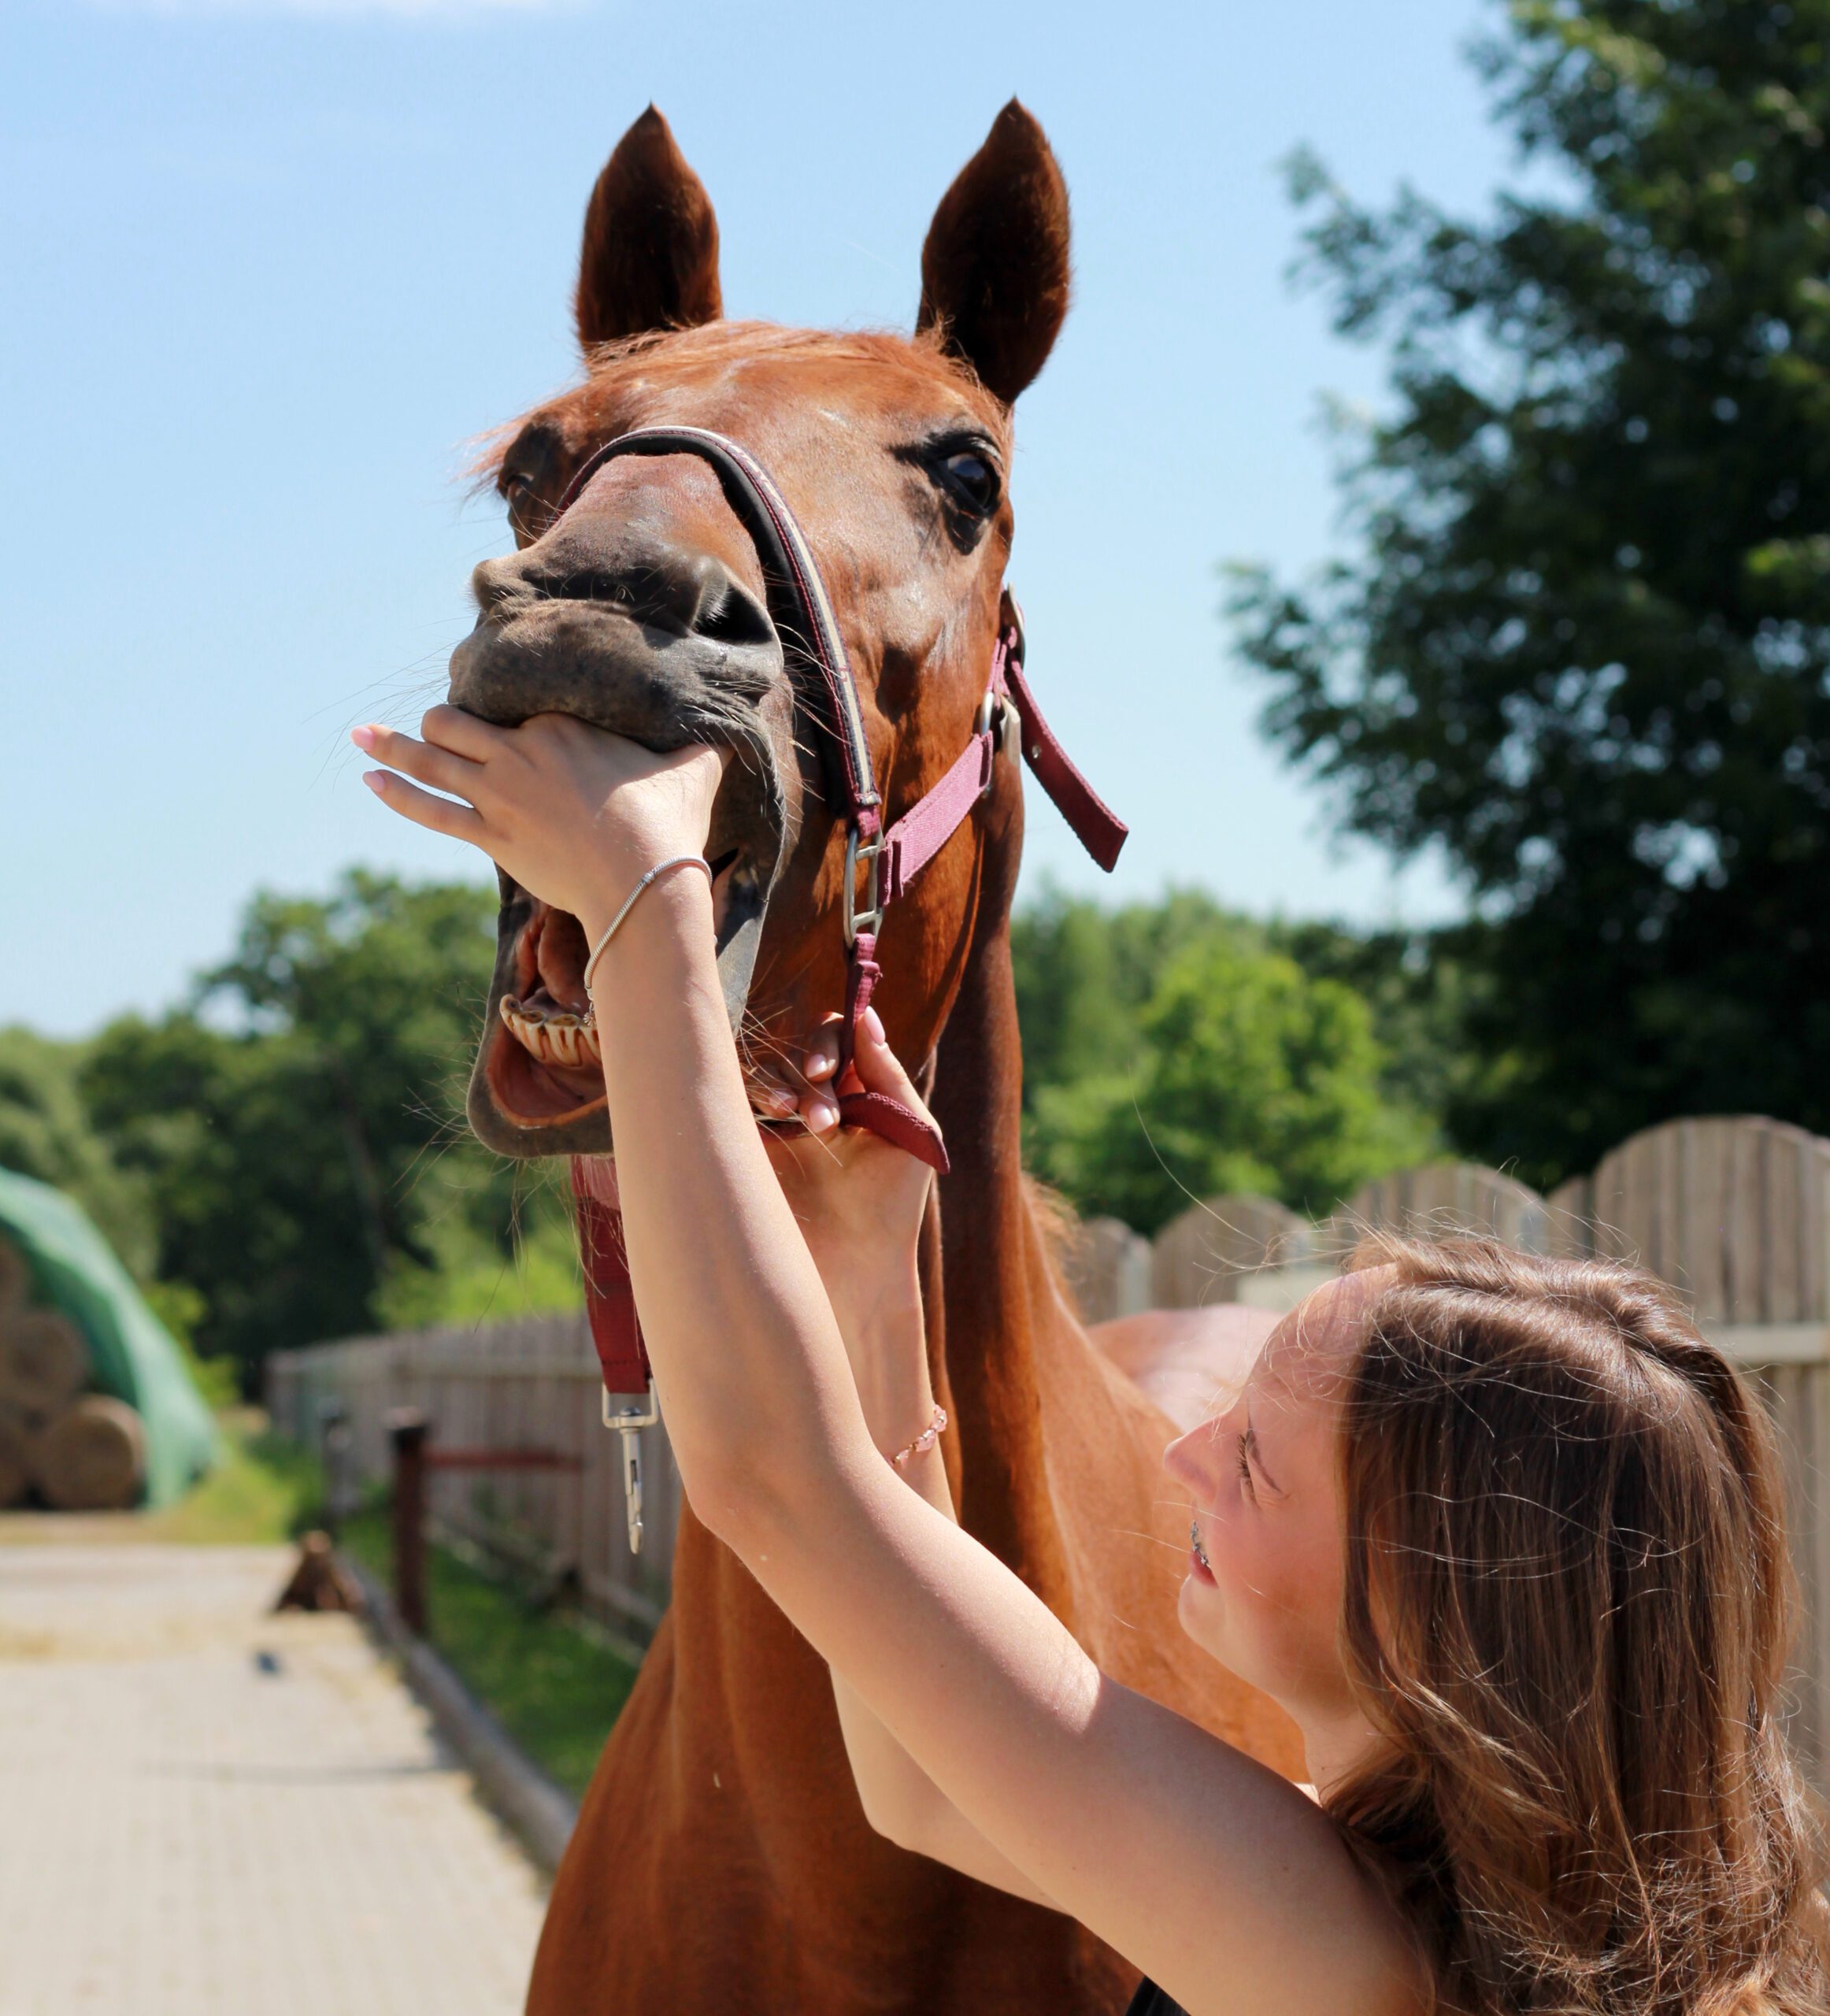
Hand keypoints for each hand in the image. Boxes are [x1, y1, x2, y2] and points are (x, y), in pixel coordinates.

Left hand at [352, 708, 725, 938]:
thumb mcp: (693, 768)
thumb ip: (700, 745)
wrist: (643, 879)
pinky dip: (396, 793)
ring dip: (391, 746)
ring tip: (361, 736)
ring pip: (431, 759)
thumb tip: (731, 728)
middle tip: (434, 727)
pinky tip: (369, 779)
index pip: (511, 700)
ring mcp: (499, 793)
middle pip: (457, 722)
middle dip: (441, 723)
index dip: (498, 703)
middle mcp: (520, 750)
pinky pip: (429, 808)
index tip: (494, 706)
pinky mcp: (490, 835)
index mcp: (562, 724)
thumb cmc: (670, 822)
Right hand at [769, 1009, 937, 1342]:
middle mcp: (817, 1099)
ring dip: (785, 1087)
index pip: (835, 1035)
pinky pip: (737, 1102)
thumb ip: (888, 1072)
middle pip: (798, 1048)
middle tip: (826, 1118)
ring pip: (768, 1072)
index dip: (829, 1041)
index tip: (827, 1070)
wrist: (856, 1269)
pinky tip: (774, 1117)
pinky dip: (756, 1096)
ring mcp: (781, 1124)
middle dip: (810, 1070)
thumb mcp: (909, 1129)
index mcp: (858, 1089)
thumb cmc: (894, 1203)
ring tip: (808, 1124)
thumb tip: (865, 1015)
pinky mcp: (752, 1148)